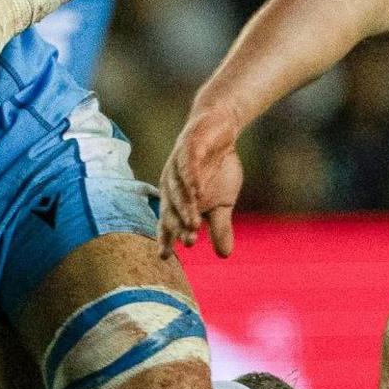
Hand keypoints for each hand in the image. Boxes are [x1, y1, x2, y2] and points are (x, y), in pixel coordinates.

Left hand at [158, 107, 246, 259]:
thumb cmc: (217, 169)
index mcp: (176, 198)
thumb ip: (219, 226)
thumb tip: (224, 255)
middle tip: (189, 242)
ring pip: (178, 189)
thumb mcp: (222, 202)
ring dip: (185, 206)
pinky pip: (188, 164)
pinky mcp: (189, 147)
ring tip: (194, 223)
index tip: (164, 257)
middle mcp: (171, 183)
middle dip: (178, 226)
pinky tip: (196, 190)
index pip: (168, 220)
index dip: (165, 238)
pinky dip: (191, 178)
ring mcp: (178, 165)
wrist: (221, 130)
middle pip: (171, 208)